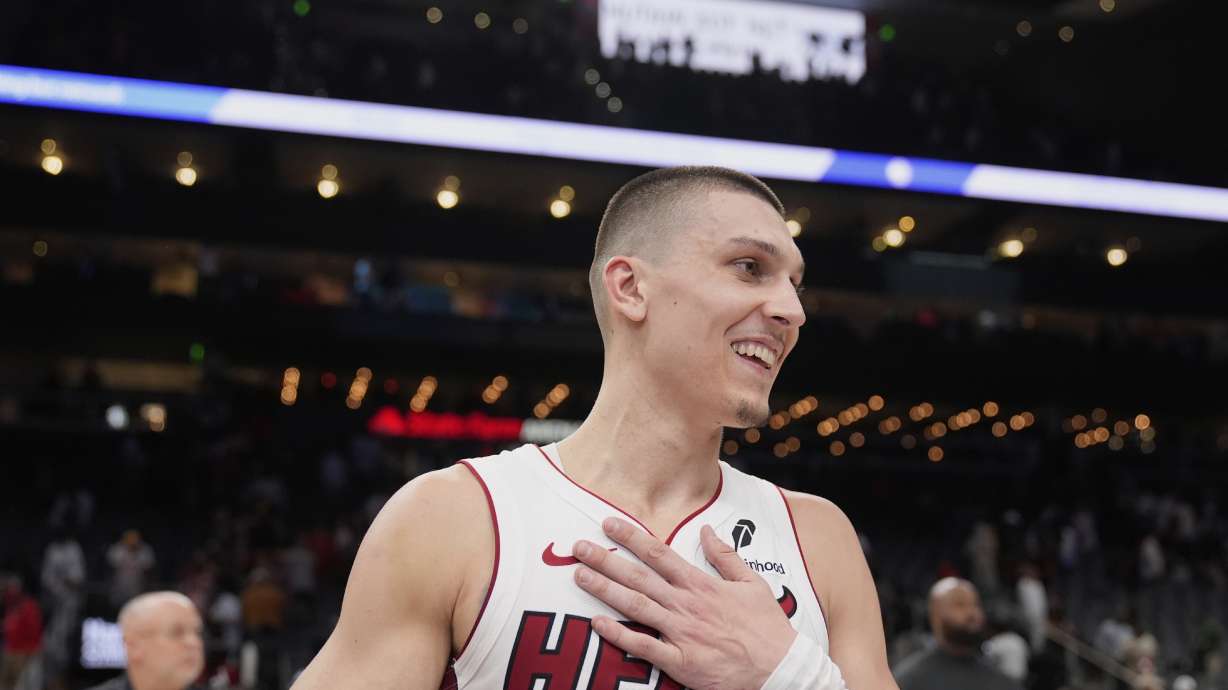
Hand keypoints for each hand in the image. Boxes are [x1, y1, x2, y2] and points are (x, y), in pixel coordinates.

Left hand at [573, 517, 796, 689]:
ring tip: (580, 577)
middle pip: (638, 577)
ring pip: (635, 607)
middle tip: (578, 548)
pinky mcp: (680, 662)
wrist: (780, 670)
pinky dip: (619, 635)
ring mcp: (682, 633)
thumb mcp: (752, 583)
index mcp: (702, 584)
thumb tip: (706, 530)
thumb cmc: (767, 628)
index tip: (607, 523)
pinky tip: (597, 624)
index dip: (630, 537)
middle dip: (606, 560)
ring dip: (605, 590)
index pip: (659, 553)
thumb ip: (726, 556)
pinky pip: (643, 647)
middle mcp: (687, 605)